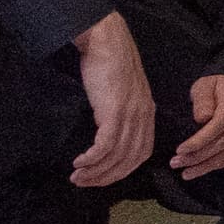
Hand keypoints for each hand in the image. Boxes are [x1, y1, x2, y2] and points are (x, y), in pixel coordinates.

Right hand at [70, 15, 153, 189]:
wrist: (106, 41)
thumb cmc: (109, 65)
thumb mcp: (122, 93)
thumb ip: (121, 113)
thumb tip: (107, 133)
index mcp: (147, 112)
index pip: (141, 153)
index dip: (121, 170)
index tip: (101, 177)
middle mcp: (143, 116)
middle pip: (130, 160)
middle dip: (106, 177)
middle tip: (83, 182)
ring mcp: (131, 114)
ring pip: (116, 156)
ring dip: (95, 171)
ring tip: (76, 176)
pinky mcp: (115, 110)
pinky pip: (105, 145)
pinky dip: (92, 159)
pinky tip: (79, 162)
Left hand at [169, 72, 223, 178]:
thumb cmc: (214, 87)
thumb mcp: (203, 85)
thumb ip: (202, 99)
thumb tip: (201, 118)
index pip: (221, 122)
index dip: (201, 139)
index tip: (180, 149)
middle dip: (200, 155)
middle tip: (176, 162)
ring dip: (207, 165)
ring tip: (185, 172)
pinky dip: (218, 165)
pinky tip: (200, 170)